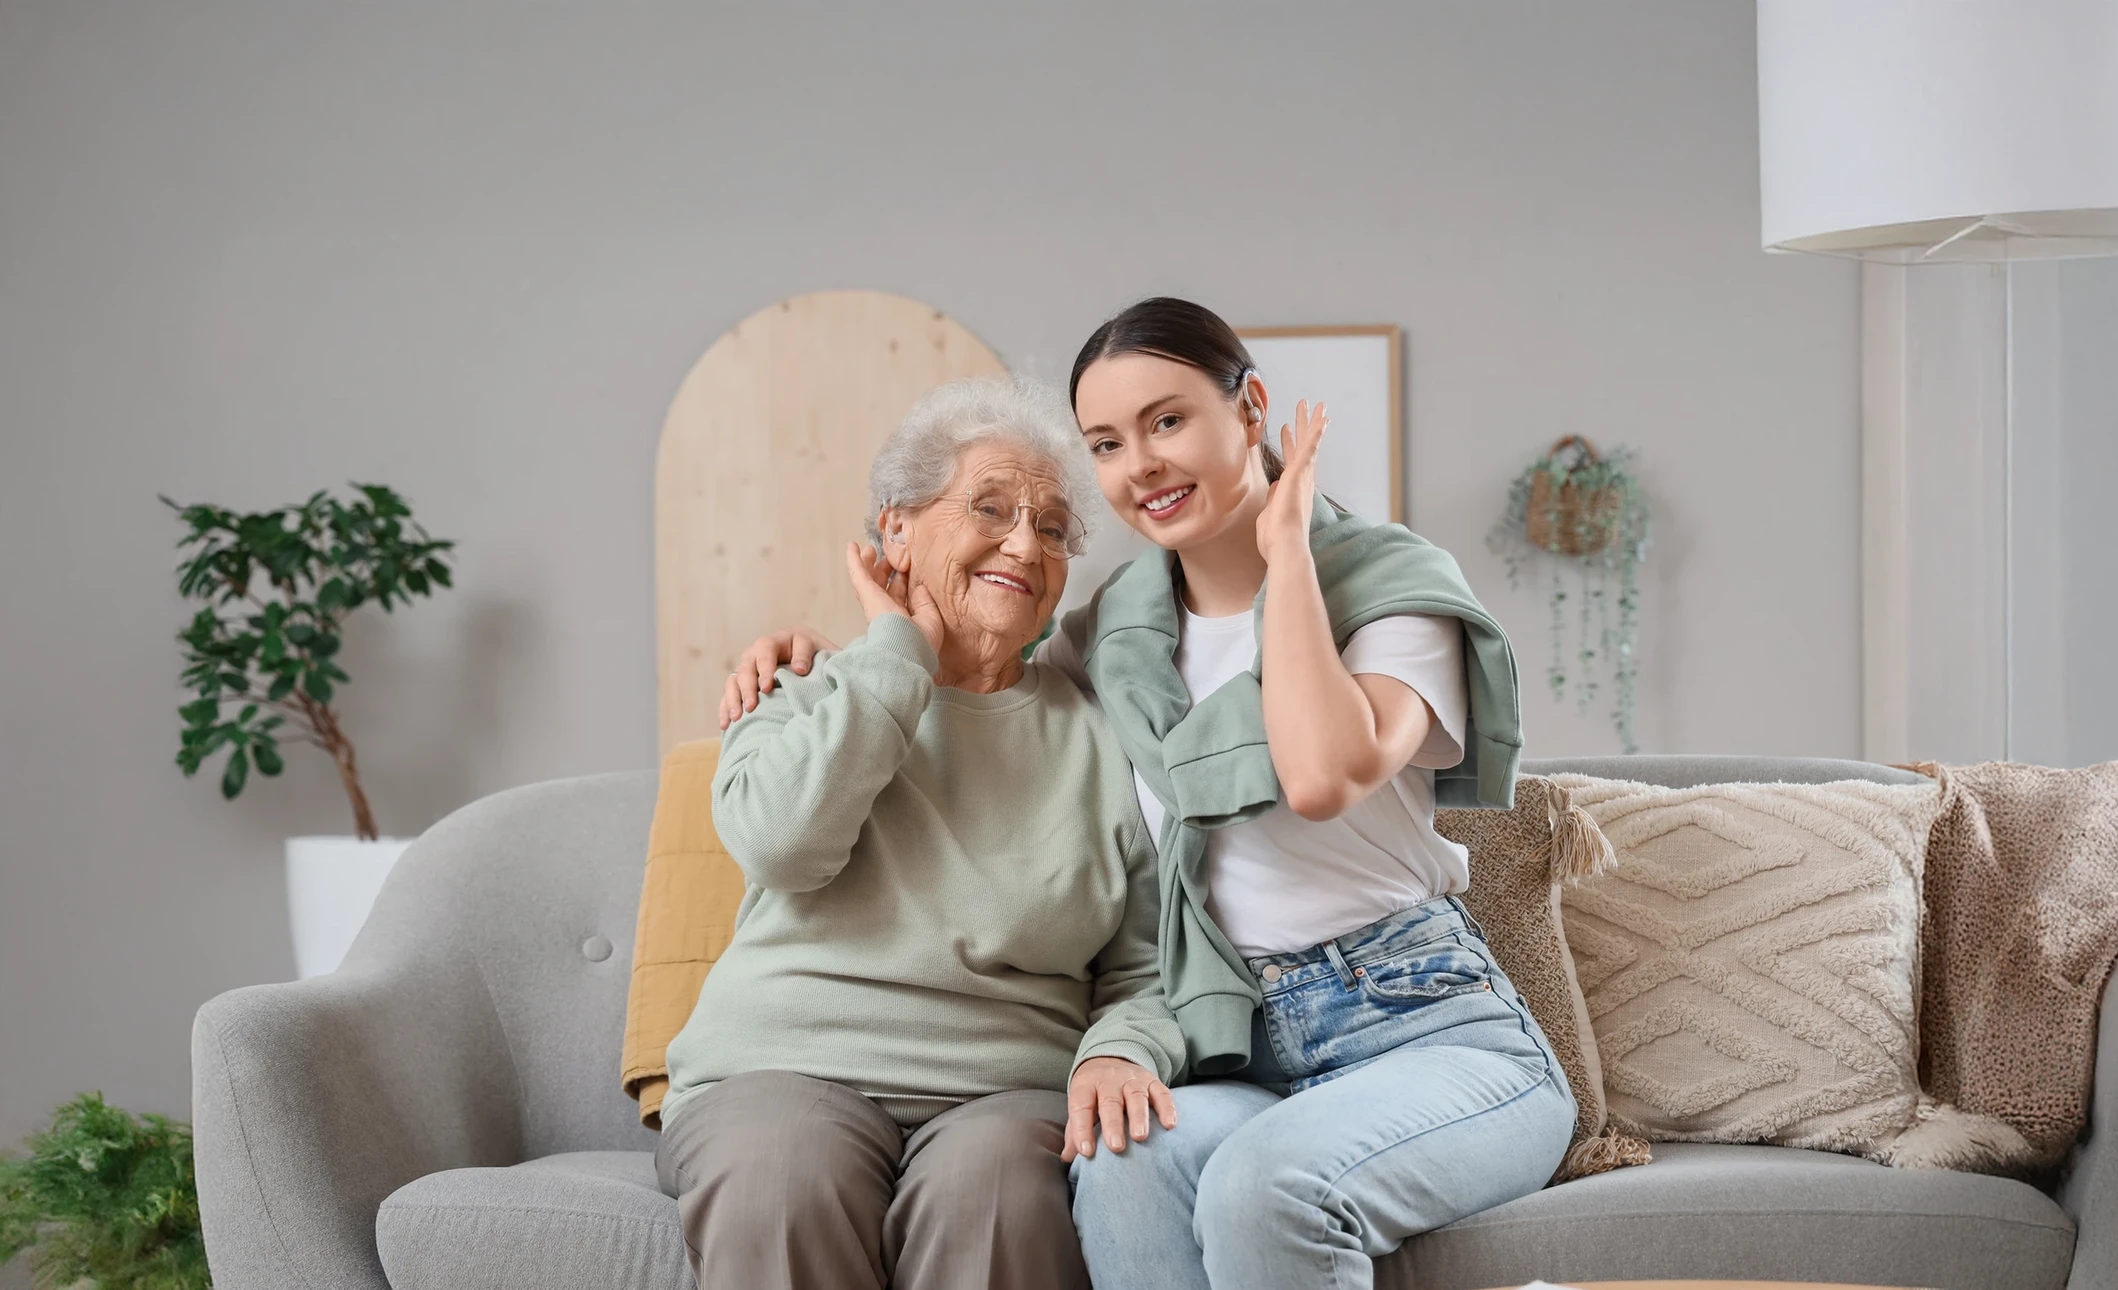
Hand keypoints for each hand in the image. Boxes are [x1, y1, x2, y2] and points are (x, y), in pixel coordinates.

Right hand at [718, 626, 839, 728]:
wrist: (815, 660)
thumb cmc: (821, 657)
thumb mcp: (823, 651)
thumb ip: (813, 656)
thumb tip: (799, 670)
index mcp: (780, 640)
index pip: (766, 650)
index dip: (765, 668)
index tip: (767, 687)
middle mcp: (759, 651)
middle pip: (747, 666)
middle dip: (748, 687)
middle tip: (752, 706)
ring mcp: (749, 666)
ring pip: (734, 679)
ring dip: (734, 698)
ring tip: (738, 717)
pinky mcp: (743, 682)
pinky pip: (730, 693)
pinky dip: (726, 708)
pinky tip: (726, 725)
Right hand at [845, 541, 943, 659]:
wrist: (908, 654)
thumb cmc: (922, 644)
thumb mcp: (931, 619)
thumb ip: (925, 602)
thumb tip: (918, 587)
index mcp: (902, 619)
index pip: (898, 596)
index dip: (900, 581)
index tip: (905, 568)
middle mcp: (887, 612)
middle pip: (882, 586)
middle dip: (884, 570)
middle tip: (887, 556)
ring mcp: (875, 604)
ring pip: (869, 580)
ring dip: (869, 563)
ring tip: (870, 549)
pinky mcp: (868, 596)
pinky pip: (858, 574)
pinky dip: (854, 560)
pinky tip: (852, 546)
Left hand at [1061, 1057, 1176, 1162]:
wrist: (1112, 1058)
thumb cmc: (1094, 1092)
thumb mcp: (1081, 1103)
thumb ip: (1074, 1129)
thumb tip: (1067, 1157)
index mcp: (1086, 1085)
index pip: (1081, 1106)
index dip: (1082, 1129)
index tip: (1086, 1152)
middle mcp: (1109, 1080)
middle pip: (1110, 1101)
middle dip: (1113, 1124)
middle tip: (1116, 1147)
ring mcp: (1132, 1079)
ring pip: (1136, 1096)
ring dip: (1139, 1117)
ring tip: (1140, 1137)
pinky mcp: (1152, 1080)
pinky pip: (1161, 1092)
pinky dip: (1167, 1108)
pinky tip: (1170, 1124)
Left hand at [1256, 399, 1326, 563]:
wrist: (1283, 544)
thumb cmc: (1275, 537)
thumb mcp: (1270, 512)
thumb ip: (1274, 498)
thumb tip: (1275, 487)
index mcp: (1293, 489)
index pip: (1293, 461)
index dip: (1291, 443)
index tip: (1288, 429)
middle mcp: (1302, 481)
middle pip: (1304, 447)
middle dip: (1305, 426)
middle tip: (1307, 408)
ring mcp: (1302, 476)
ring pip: (1308, 442)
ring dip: (1311, 422)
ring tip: (1314, 404)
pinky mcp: (1300, 473)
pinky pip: (1310, 448)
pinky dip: (1316, 433)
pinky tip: (1322, 418)